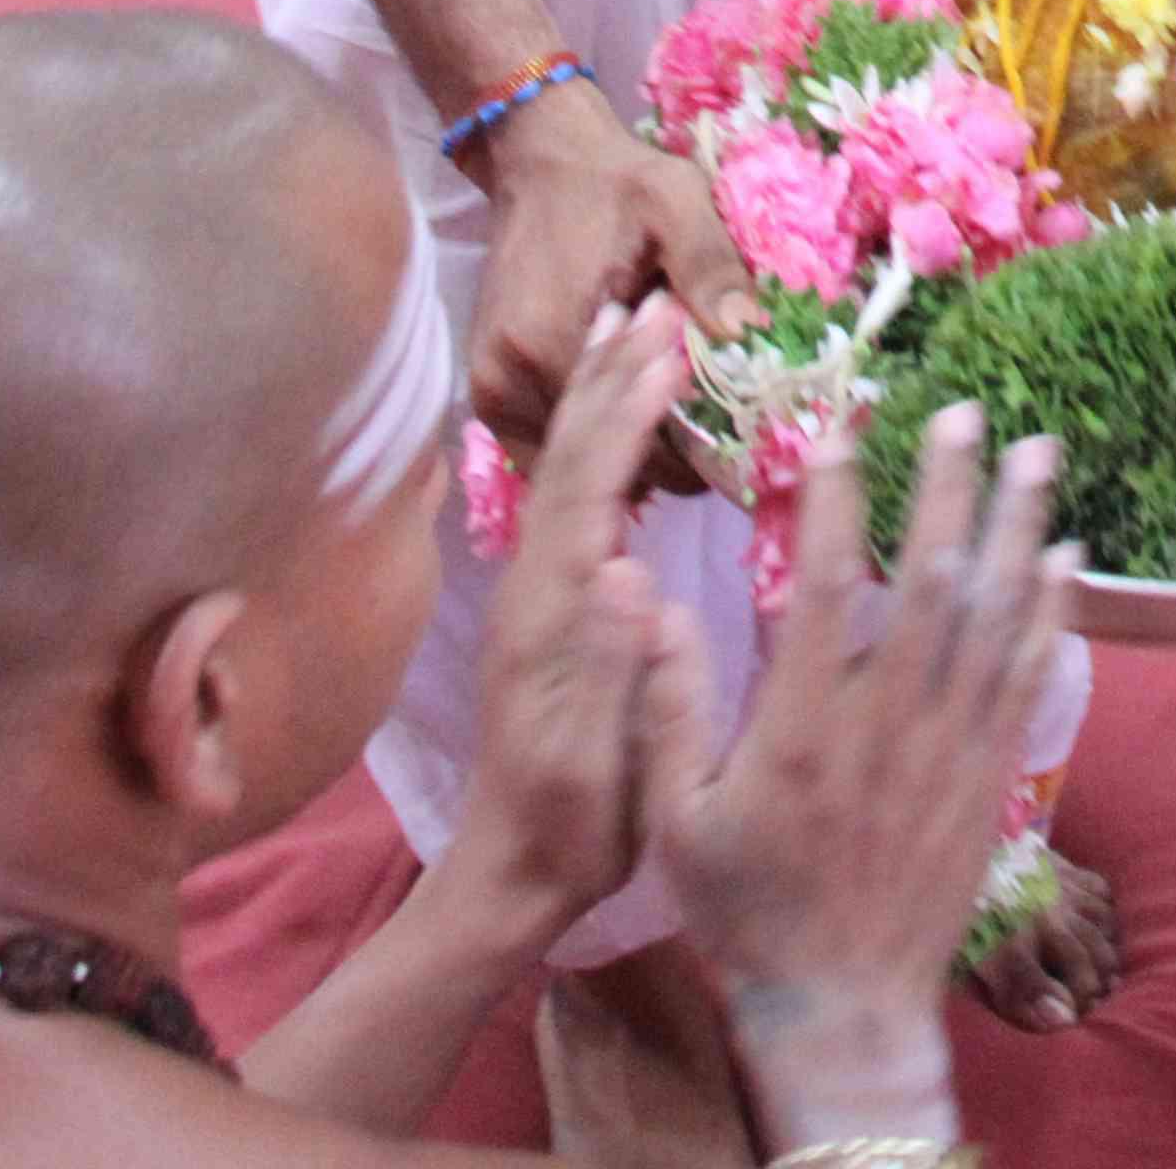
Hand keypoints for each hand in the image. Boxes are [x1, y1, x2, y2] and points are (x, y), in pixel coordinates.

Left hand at [447, 298, 694, 933]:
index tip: (661, 344)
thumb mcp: (595, 755)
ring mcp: (536, 594)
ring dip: (597, 398)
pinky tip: (620, 430)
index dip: (621, 413)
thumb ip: (609, 661)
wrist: (513, 872)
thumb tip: (626, 569)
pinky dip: (597, 445)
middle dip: (607, 379)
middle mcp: (533, 586)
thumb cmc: (573, 824)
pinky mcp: (549, 608)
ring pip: (565, 472)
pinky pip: (574, 501)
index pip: (585, 488)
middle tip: (651, 303)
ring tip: (628, 331)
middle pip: (566, 459)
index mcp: (548, 611)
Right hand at [467, 85, 756, 454]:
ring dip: (621, 451)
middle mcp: (509, 378)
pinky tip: (628, 421)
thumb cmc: (616, 180)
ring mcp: (490, 386)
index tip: (736, 448)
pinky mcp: (486, 384)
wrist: (540, 155)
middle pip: (601, 456)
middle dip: (661, 459)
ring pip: (572, 456)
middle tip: (714, 449)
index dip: (692, 454)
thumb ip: (709, 265)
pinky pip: (544, 441)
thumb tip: (746, 330)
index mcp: (551, 341)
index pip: (632, 441)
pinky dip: (588, 436)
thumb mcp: (676, 202)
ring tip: (674, 431)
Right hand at [650, 407, 1069, 1147]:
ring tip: (1040, 453)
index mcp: (804, 726)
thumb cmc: (748, 912)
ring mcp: (950, 748)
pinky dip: (1050, 615)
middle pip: (931, 582)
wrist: (842, 1007)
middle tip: (969, 411)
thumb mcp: (675, 822)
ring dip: (1018, 530)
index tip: (844, 429)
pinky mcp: (990, 777)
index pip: (827, 586)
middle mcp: (888, 723)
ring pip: (994, 619)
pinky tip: (1067, 560)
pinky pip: (1028, 679)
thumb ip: (666, 710)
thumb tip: (649, 601)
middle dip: (951, 489)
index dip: (838, 500)